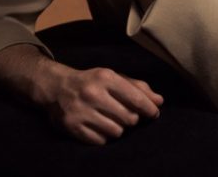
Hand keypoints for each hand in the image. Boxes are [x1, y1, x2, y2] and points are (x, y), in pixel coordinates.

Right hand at [45, 66, 163, 144]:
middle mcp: (93, 93)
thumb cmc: (92, 82)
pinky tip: (97, 125)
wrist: (57, 88)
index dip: (149, 109)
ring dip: (117, 128)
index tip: (154, 113)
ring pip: (117, 132)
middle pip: (129, 118)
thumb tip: (159, 101)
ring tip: (109, 119)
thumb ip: (137, 88)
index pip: (136, 98)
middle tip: (124, 113)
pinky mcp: (73, 127)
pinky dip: (104, 136)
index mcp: (105, 77)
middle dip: (131, 118)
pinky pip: (102, 141)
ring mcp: (81, 111)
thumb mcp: (113, 78)